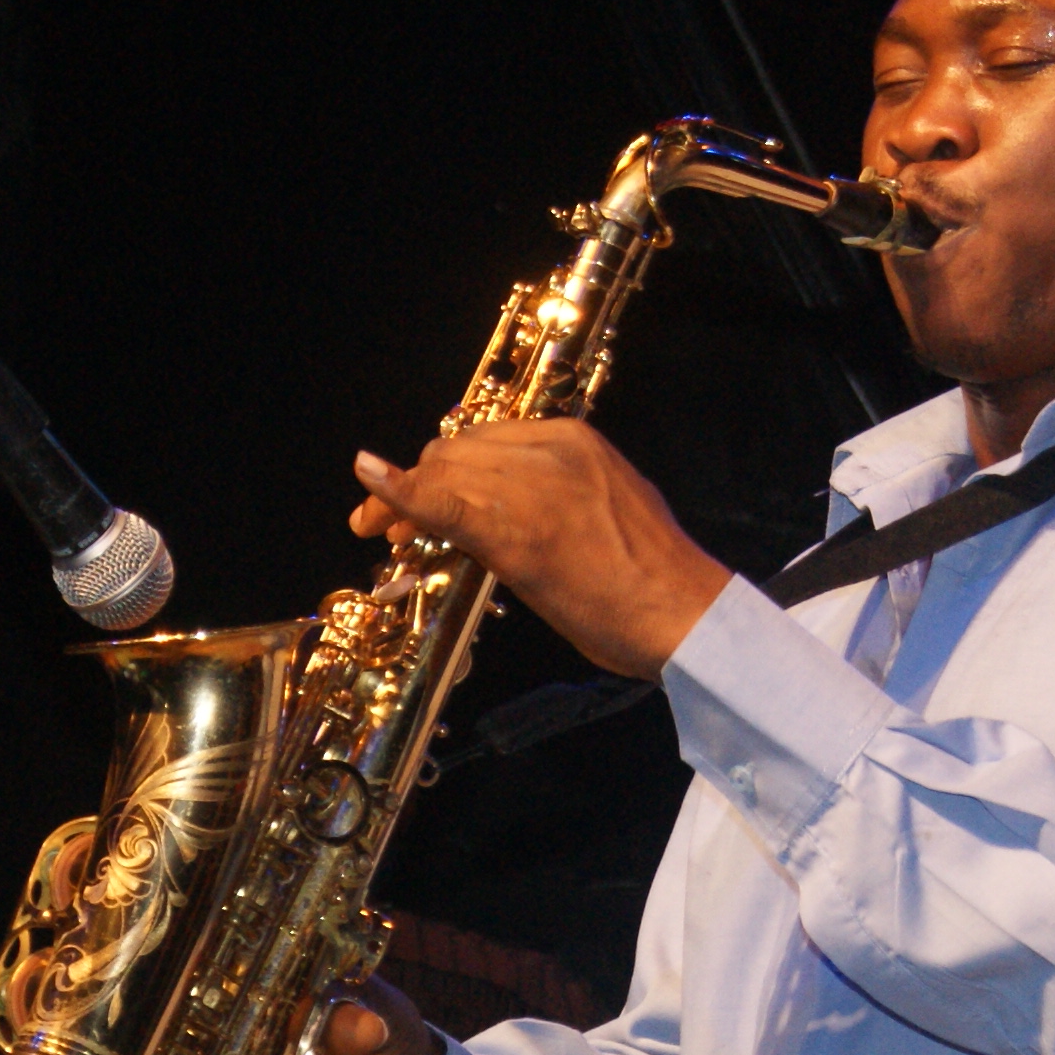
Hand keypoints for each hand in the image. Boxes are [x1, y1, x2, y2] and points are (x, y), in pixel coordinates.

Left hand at [348, 418, 728, 678]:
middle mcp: (551, 450)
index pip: (484, 441)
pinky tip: (371, 487)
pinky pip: (442, 503)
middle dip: (415, 482)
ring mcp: (531, 486)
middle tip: (386, 523)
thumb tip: (505, 509)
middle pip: (456, 452)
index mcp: (576, 440)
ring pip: (444, 475)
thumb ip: (552, 495)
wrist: (682, 613)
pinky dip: (399, 493)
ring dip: (405, 501)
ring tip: (384, 532)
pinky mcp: (514, 530)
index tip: (416, 497)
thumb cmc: (652, 579)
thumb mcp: (602, 511)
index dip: (442, 467)